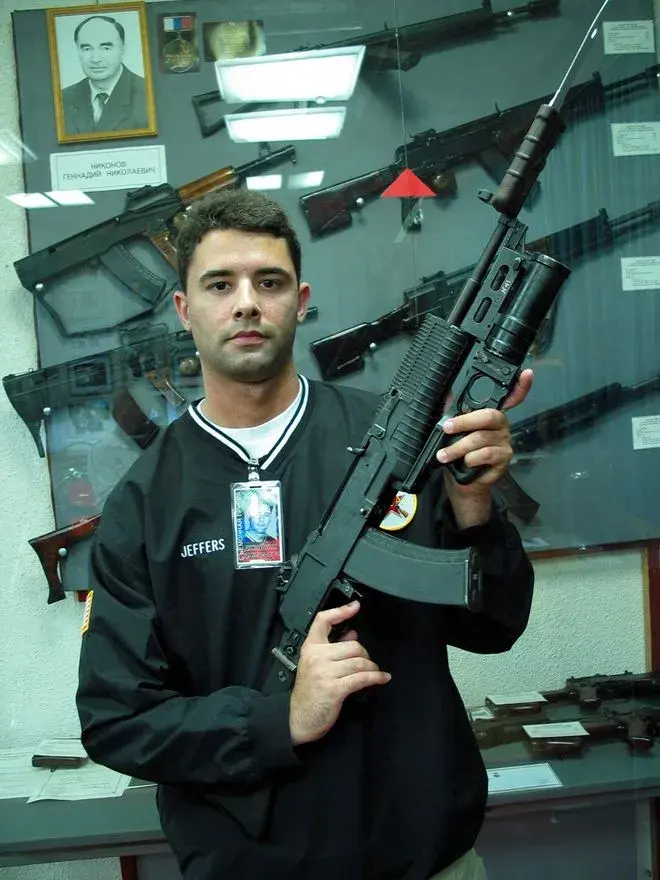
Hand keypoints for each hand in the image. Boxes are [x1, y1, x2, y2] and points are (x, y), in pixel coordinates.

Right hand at [289, 601, 390, 746]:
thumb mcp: (315, 666)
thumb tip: (352, 633)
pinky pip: (362, 678)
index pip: (323, 621)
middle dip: (365, 655)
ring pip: (359, 661)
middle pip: (352, 645)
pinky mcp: (335, 688)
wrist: (297, 719)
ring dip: (372, 667)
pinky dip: (376, 678)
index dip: (340, 611)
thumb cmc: (308, 694)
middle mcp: (317, 657)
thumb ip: (332, 648)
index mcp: (310, 648)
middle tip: (367, 663)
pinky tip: (381, 678)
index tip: (355, 606)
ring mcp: (325, 672)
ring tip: (375, 672)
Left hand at [438, 369, 532, 526]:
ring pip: (481, 438)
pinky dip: (471, 458)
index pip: (510, 398)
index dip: (520, 386)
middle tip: (447, 428)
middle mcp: (501, 426)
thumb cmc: (459, 455)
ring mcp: (504, 442)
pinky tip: (465, 463)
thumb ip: (453, 412)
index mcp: (490, 416)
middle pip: (489, 416)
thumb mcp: (453, 432)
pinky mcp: (504, 458)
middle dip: (465, 422)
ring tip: (444, 455)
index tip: (526, 373)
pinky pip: (486, 454)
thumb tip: (448, 394)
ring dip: (458, 447)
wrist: (462, 482)